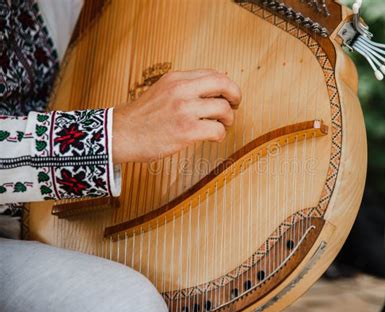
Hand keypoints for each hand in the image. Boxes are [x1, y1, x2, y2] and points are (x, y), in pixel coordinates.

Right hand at [112, 69, 241, 162]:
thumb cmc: (143, 116)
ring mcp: (184, 110)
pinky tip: (213, 137)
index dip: (227, 85)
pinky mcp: (186, 131)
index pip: (214, 73)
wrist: (121, 134)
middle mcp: (181, 90)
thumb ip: (189, 84)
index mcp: (176, 78)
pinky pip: (217, 130)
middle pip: (224, 85)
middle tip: (235, 106)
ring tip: (221, 125)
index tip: (229, 95)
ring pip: (224, 109)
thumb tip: (221, 77)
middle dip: (236, 96)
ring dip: (228, 119)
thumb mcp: (163, 90)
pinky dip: (220, 134)